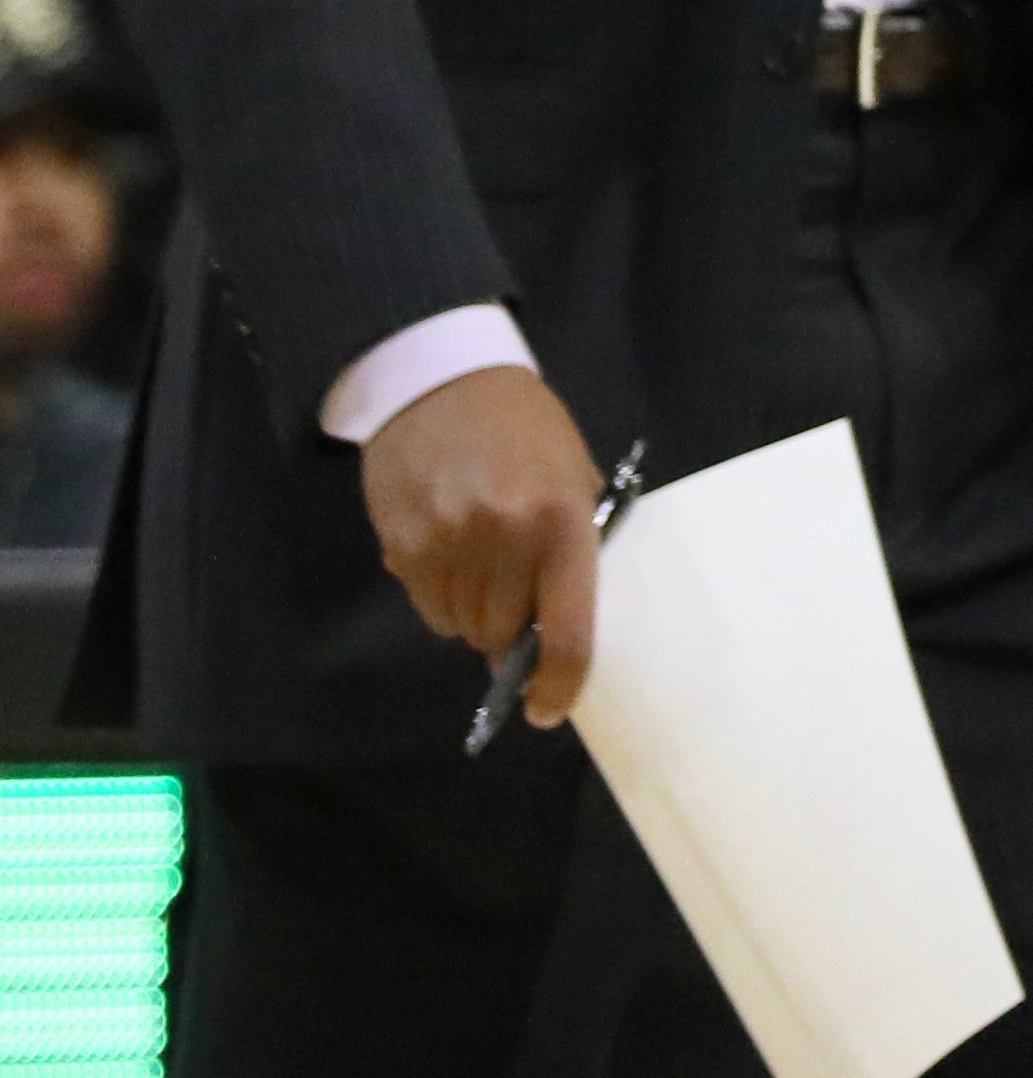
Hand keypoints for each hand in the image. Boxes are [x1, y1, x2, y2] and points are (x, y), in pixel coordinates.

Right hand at [361, 366, 604, 730]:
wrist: (443, 381)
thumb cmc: (526, 430)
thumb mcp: (573, 475)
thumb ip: (570, 545)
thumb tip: (555, 623)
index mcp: (562, 521)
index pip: (567, 629)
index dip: (560, 682)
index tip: (549, 709)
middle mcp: (504, 540)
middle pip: (502, 636)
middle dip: (511, 636)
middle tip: (516, 603)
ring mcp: (447, 545)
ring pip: (459, 628)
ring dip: (473, 617)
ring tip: (481, 568)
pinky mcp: (401, 547)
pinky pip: (426, 606)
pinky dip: (441, 598)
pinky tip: (448, 553)